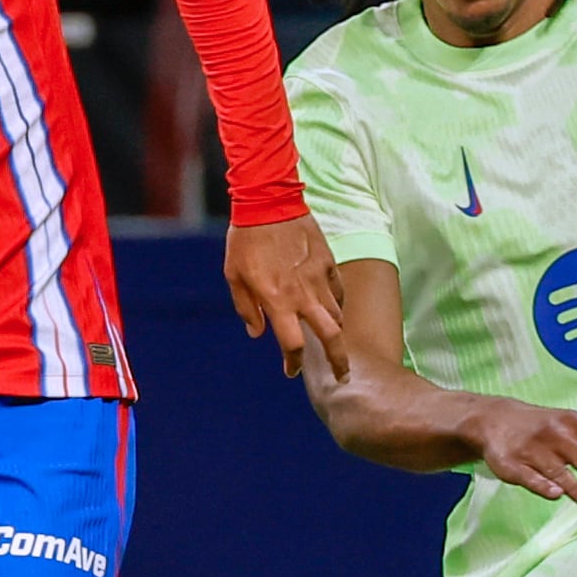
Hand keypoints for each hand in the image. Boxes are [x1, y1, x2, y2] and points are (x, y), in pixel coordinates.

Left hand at [223, 213, 347, 379]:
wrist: (268, 201)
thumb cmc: (245, 240)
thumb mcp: (234, 276)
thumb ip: (247, 308)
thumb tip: (258, 333)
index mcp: (278, 301)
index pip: (293, 345)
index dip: (293, 363)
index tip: (290, 370)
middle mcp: (304, 294)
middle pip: (331, 337)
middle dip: (339, 361)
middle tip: (342, 375)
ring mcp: (320, 278)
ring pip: (338, 315)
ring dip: (337, 332)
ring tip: (335, 342)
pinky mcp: (328, 262)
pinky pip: (339, 291)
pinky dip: (338, 304)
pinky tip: (333, 308)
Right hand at [466, 395, 576, 506]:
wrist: (496, 419)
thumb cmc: (547, 424)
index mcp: (573, 423)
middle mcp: (555, 435)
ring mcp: (532, 451)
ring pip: (556, 469)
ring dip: (574, 485)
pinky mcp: (512, 465)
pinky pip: (528, 477)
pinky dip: (541, 485)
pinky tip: (555, 495)